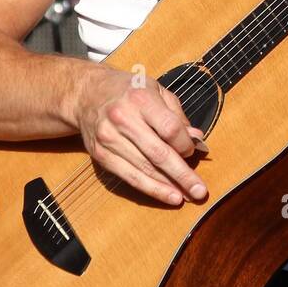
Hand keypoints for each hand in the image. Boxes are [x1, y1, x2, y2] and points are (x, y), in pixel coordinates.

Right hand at [75, 67, 207, 205]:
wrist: (86, 95)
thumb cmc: (128, 91)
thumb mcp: (156, 90)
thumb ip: (177, 114)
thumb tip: (196, 139)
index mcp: (141, 98)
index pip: (169, 128)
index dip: (185, 145)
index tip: (193, 151)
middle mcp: (123, 118)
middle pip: (158, 153)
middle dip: (182, 175)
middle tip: (200, 191)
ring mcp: (109, 138)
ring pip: (144, 169)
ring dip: (168, 186)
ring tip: (187, 196)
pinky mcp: (101, 155)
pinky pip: (129, 177)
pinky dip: (150, 189)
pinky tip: (167, 195)